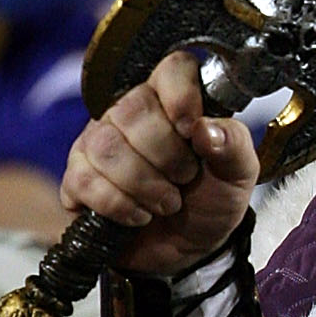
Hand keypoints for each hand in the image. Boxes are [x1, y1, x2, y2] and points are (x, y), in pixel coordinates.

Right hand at [61, 51, 257, 274]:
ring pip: (107, 147)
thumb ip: (234, 146)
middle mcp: (130, 113)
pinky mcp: (77, 177)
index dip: (180, 96)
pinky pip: (84, 180)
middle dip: (166, 155)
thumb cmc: (211, 201)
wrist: (187, 249)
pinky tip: (138, 215)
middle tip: (184, 179)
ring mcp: (97, 142)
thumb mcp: (238, 176)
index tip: (191, 131)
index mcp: (174, 100)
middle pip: (132, 110)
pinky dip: (119, 205)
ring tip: (166, 203)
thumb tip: (206, 127)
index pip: (171, 68)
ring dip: (144, 185)